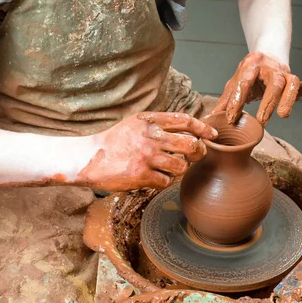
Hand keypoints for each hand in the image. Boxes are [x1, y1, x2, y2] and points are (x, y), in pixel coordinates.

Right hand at [77, 112, 216, 190]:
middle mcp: (150, 136)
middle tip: (195, 156)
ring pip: (182, 166)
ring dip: (180, 170)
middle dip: (198, 152)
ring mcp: (147, 156)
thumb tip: (189, 128)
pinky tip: (155, 177)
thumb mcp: (136, 124)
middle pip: (191, 145)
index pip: (185, 121)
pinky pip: (167, 181)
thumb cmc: (115, 141)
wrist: (89, 158)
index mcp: (150, 121)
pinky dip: (164, 181)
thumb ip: (159, 124)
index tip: (212, 135)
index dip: (203, 128)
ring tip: (170, 168)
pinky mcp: (141, 175)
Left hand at [211, 52, 301, 125]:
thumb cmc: (249, 74)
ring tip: (283, 115)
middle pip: (274, 82)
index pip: (244, 82)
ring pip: (292, 82)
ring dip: (289, 99)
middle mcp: (270, 68)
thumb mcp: (234, 83)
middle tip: (262, 121)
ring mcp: (285, 73)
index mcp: (251, 65)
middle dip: (268, 102)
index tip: (232, 119)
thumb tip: (211, 119)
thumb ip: (226, 100)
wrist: (267, 56)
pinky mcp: (296, 80)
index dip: (237, 101)